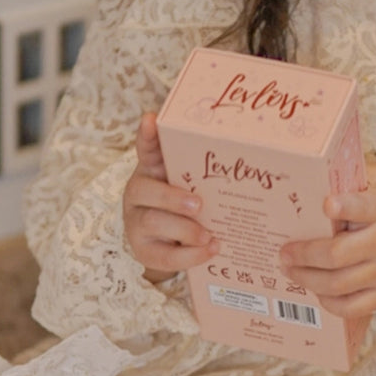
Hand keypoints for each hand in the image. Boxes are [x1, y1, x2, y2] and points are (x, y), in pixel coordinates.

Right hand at [122, 113, 217, 282]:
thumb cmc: (184, 204)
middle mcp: (138, 193)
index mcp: (151, 170)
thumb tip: (239, 155)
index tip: (151, 120)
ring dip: (184, 229)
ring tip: (208, 235)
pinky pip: (164, 255)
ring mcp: (136, 223)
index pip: (146, 149)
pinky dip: (189, 256)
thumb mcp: (188, 183)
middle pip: (146, 191)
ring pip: (154, 223)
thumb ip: (202, 170)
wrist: (164, 242)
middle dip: (172, 197)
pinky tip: (210, 250)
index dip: (147, 136)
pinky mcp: (144, 251)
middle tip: (198, 205)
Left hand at [279, 161, 375, 317]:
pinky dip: (330, 303)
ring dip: (308, 279)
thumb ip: (362, 174)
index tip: (325, 205)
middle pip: (337, 254)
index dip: (343, 207)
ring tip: (290, 271)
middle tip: (284, 252)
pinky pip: (353, 307)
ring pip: (339, 283)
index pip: (363, 206)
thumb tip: (325, 167)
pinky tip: (317, 293)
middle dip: (304, 254)